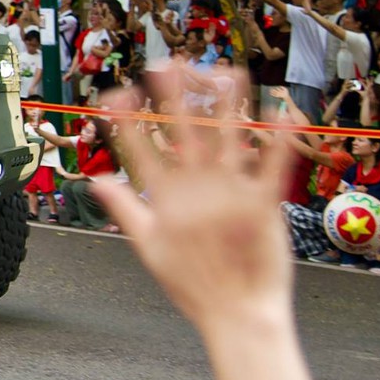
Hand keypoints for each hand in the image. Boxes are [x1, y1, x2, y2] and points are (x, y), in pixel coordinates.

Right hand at [89, 68, 293, 329]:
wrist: (238, 315)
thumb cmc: (193, 286)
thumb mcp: (148, 247)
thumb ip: (125, 207)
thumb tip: (97, 180)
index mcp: (166, 199)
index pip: (139, 147)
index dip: (127, 117)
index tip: (118, 91)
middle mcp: (197, 190)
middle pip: (183, 132)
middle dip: (174, 95)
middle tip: (168, 63)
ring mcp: (232, 195)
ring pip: (228, 138)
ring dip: (227, 103)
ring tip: (226, 72)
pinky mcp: (265, 205)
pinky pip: (273, 165)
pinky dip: (278, 138)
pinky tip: (282, 112)